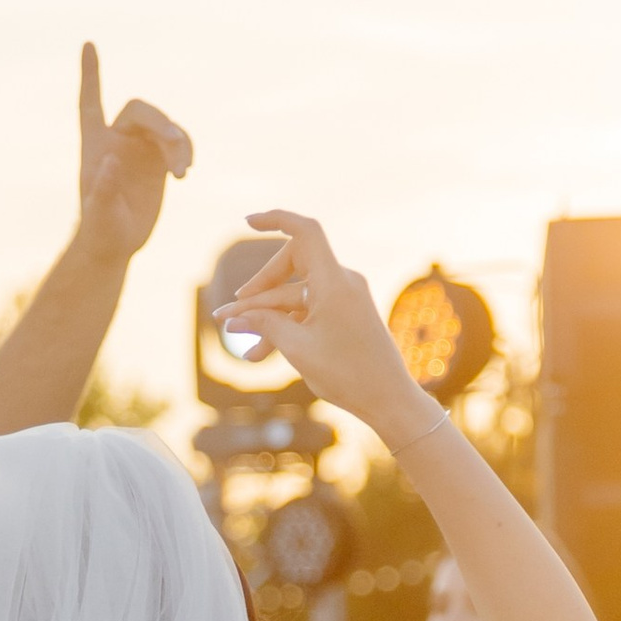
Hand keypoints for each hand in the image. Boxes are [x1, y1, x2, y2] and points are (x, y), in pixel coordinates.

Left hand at [75, 44, 192, 260]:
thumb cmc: (101, 231)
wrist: (115, 246)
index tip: (88, 44)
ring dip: (177, 144)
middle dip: (159, 123)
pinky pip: (177, 143)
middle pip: (140, 111)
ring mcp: (140, 148)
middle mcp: (117, 139)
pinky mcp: (158, 161)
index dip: (91, 74)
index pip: (91, 102)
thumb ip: (104, 189)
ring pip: (164, 127)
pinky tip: (184, 172)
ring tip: (182, 173)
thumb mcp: (100, 214)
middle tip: (175, 144)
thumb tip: (112, 159)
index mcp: (95, 145)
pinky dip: (184, 152)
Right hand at [215, 212, 433, 445]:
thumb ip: (264, 326)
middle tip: (232, 317)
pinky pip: (307, 310)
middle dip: (259, 291)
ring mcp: (344, 297)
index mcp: (334, 282)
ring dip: (268, 317)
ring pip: (294, 295)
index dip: (275, 220)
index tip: (247, 222)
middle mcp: (341, 282)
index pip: (304, 232)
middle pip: (291, 266)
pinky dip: (286, 326)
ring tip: (241, 346)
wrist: (389, 399)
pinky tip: (260, 353)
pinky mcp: (345, 314)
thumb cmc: (348, 375)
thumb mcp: (297, 349)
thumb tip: (233, 318)